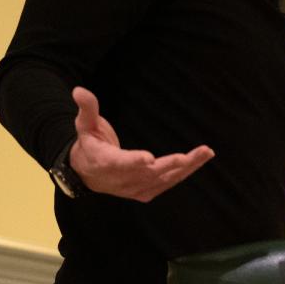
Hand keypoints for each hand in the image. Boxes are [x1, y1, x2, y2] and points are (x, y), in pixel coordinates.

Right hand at [69, 87, 214, 201]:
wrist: (86, 173)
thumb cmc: (89, 144)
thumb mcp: (85, 125)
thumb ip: (87, 109)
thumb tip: (78, 90)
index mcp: (103, 162)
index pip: (118, 163)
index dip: (133, 162)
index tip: (148, 159)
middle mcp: (118, 180)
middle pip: (146, 174)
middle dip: (168, 166)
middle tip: (187, 156)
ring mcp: (132, 189)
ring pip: (161, 180)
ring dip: (185, 168)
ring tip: (205, 153)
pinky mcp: (143, 193)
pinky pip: (166, 184)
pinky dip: (183, 174)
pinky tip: (199, 161)